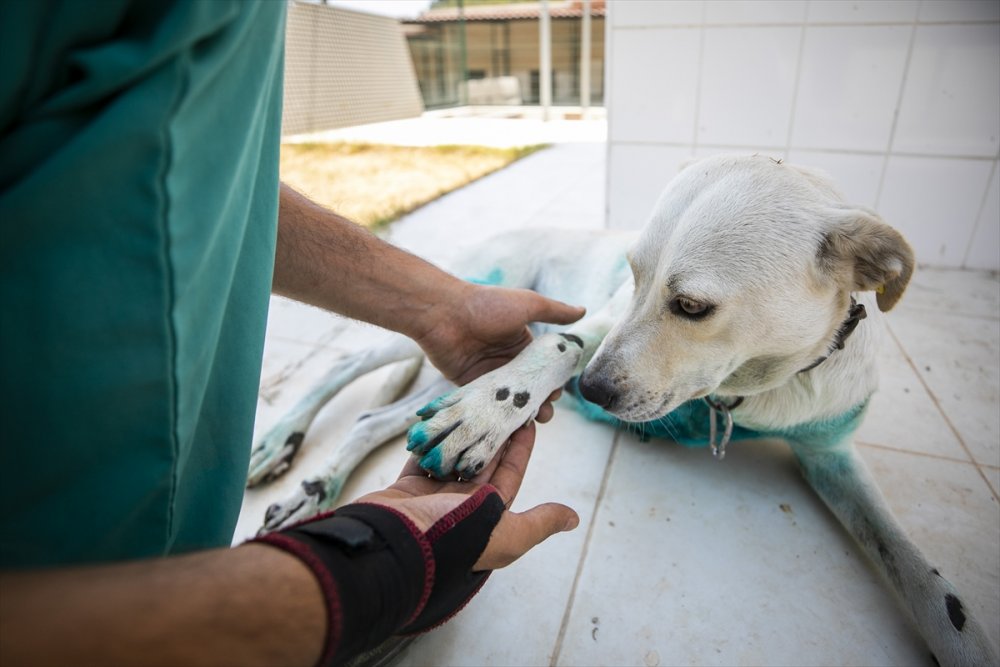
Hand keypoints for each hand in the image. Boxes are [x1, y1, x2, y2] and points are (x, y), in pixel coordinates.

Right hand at [355, 421, 578, 569]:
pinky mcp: (407, 488)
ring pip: (451, 457)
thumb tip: (573, 519)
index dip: (519, 446)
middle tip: (498, 403)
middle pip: (480, 462)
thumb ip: (538, 523)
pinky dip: (427, 442)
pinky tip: (437, 421)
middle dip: (490, 434)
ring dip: (460, 436)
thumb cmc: (454, 538)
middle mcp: (462, 506)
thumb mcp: (507, 535)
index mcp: (488, 515)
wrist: (396, 545)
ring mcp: (433, 497)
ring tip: (470, 406)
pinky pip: (420, 459)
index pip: (509, 474)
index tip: (525, 419)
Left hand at [414, 283, 585, 420]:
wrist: (443, 314)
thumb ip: (555, 310)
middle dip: (539, 401)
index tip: (557, 392)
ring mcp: (489, 375)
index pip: (542, 367)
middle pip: (528, 387)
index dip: (552, 381)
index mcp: (521, 343)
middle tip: (545, 413)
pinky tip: (509, 425)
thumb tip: (582, 310)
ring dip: (521, 411)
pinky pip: (489, 405)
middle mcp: (506, 360)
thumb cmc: (486, 305)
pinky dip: (499, 415)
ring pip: (510, 399)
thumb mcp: (527, 304)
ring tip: (531, 421)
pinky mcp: (471, 386)